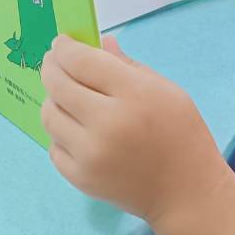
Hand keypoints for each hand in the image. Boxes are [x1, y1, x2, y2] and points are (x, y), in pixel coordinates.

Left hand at [40, 35, 232, 234]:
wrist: (186, 191)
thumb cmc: (182, 134)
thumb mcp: (166, 90)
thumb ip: (128, 66)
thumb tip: (98, 43)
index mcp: (134, 95)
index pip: (82, 61)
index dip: (65, 48)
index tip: (62, 43)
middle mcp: (107, 123)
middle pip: (57, 85)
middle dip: (51, 67)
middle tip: (54, 62)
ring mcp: (90, 154)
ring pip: (49, 114)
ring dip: (53, 100)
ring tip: (67, 97)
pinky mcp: (80, 178)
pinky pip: (53, 145)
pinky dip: (60, 132)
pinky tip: (76, 128)